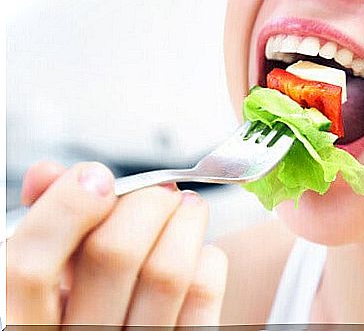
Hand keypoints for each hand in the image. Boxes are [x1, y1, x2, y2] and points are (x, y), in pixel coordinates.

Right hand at [7, 161, 227, 325]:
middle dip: (145, 201)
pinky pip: (201, 293)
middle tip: (160, 190)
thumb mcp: (53, 270)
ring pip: (167, 271)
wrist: (132, 330)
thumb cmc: (88, 299)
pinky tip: (198, 251)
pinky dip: (206, 257)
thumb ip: (47, 224)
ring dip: (185, 219)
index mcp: (30, 321)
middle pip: (113, 254)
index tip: (96, 176)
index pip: (30, 266)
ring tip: (188, 205)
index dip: (65, 208)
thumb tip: (47, 174)